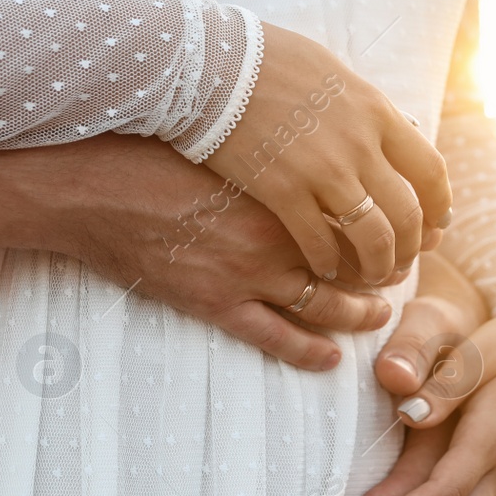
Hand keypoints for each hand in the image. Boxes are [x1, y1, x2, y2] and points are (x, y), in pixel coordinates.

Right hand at [37, 133, 389, 370]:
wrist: (96, 188)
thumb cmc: (156, 152)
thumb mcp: (229, 137)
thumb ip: (274, 147)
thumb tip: (314, 137)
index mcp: (283, 189)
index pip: (356, 214)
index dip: (383, 224)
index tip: (397, 226)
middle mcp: (276, 235)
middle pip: (352, 262)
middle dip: (381, 272)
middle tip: (399, 273)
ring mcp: (247, 275)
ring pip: (324, 305)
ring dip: (357, 314)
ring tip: (376, 314)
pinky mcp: (216, 304)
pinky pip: (274, 338)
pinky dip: (308, 352)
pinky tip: (329, 359)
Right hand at [205, 24, 451, 286]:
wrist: (215, 65)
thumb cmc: (270, 61)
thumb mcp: (334, 73)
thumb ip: (364, 108)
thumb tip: (390, 124)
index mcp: (377, 112)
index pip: (430, 170)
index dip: (439, 205)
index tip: (437, 225)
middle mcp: (360, 146)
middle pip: (407, 213)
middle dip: (412, 247)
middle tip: (403, 262)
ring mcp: (323, 172)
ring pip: (372, 237)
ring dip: (378, 265)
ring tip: (371, 275)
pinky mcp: (283, 192)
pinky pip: (319, 242)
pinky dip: (327, 261)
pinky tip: (323, 265)